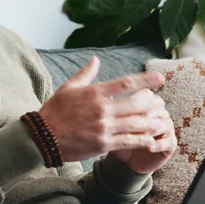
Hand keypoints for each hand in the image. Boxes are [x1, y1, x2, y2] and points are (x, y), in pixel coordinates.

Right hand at [37, 56, 166, 163]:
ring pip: (136, 124)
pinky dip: (142, 141)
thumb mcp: (68, 88)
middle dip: (153, 104)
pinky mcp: (103, 144)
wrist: (42, 137)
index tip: (160, 79)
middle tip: (162, 105)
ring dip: (151, 123)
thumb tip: (95, 60)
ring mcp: (104, 128)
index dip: (146, 80)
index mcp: (95, 93)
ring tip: (161, 122)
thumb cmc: (54, 111)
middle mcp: (102, 109)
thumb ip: (85, 74)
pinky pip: (128, 141)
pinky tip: (151, 140)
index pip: (126, 83)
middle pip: (137, 104)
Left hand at [111, 92, 176, 173]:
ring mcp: (166, 126)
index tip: (121, 110)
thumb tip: (105, 97)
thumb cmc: (118, 137)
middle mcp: (159, 112)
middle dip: (144, 116)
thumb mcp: (112, 123)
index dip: (136, 101)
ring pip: (163, 124)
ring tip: (140, 136)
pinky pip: (168, 141)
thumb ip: (110, 110)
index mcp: (147, 103)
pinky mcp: (171, 143)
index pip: (146, 95)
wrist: (127, 158)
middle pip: (157, 108)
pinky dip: (159, 144)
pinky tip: (149, 147)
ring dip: (151, 130)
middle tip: (131, 123)